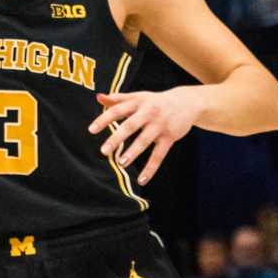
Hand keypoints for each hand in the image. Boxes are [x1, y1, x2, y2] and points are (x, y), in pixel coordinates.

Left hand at [89, 83, 203, 185]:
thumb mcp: (138, 97)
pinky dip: (150, 169)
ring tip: (121, 163)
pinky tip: (142, 180)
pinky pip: (159, 155)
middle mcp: (148, 113)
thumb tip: (98, 97)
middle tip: (103, 151)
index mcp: (137, 102)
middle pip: (130, 126)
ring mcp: (160, 126)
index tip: (91, 130)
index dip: (104, 119)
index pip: (117, 110)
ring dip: (133, 153)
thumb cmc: (155, 101)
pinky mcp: (170, 137)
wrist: (186, 102)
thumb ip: (118, 98)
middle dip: (117, 138)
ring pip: (144, 141)